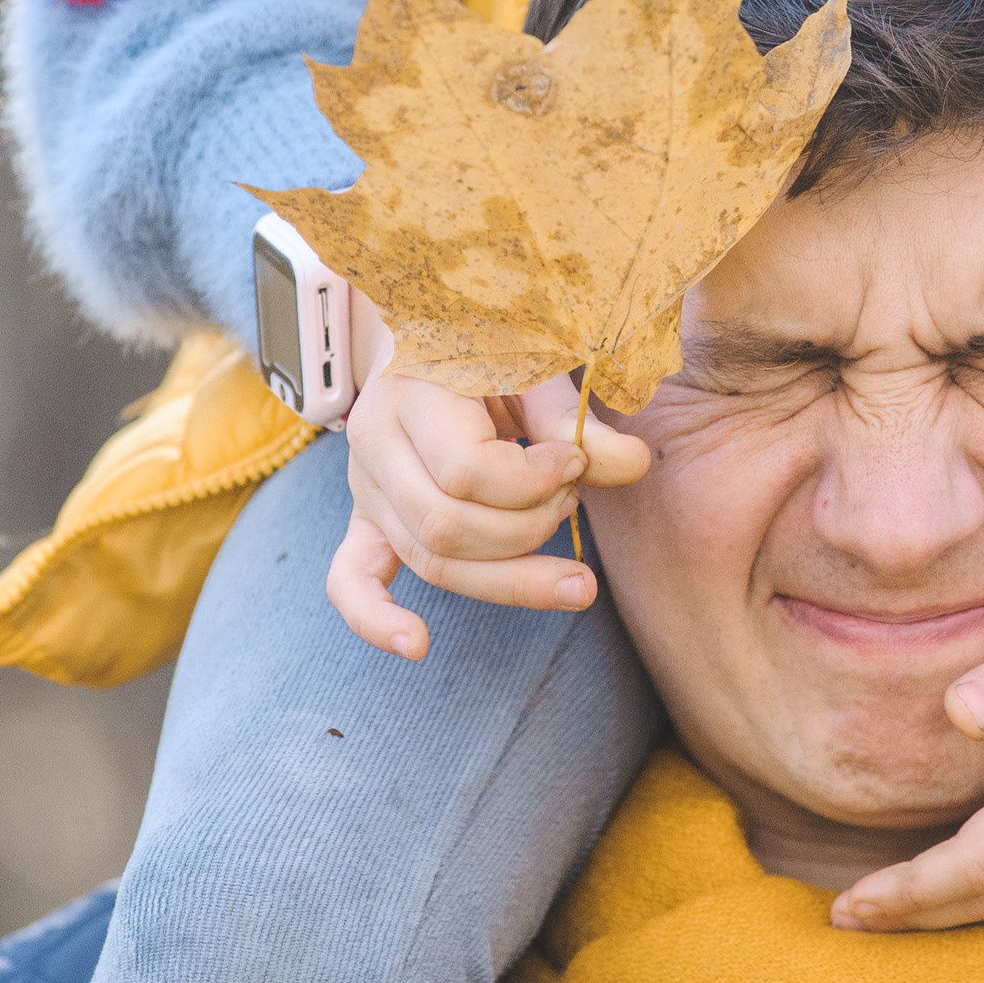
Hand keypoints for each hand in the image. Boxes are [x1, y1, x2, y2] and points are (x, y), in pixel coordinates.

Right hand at [327, 367, 650, 660]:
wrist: (444, 337)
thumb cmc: (495, 348)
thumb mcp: (535, 364)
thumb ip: (576, 418)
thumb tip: (632, 465)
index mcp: (407, 392)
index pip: (466, 472)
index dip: (535, 481)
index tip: (577, 459)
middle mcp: (372, 444)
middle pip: (447, 528)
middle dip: (528, 530)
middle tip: (570, 499)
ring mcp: (364, 488)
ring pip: (431, 562)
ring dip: (510, 577)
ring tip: (569, 571)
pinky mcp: (367, 522)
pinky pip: (351, 580)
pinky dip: (377, 619)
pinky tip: (419, 645)